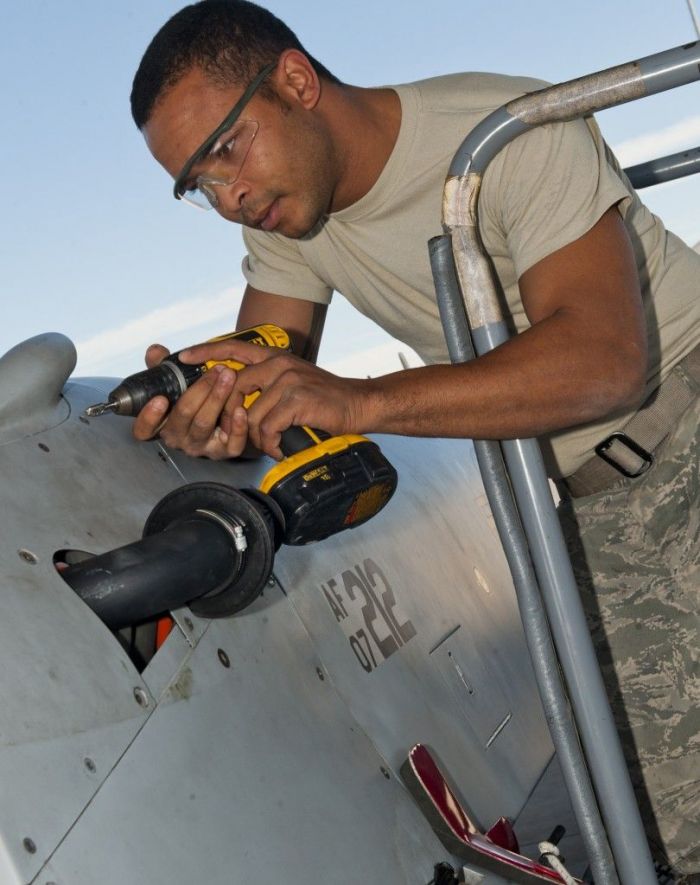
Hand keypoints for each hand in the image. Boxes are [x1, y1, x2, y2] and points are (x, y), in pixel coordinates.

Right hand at [131, 343, 249, 458]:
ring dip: (218, 397)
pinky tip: (241, 409)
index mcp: (162, 424)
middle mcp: (179, 439)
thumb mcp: (176, 382)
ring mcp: (202, 447)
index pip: (144, 430)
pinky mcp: (225, 452)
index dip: (149, 417)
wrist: (223, 420)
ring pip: (205, 424)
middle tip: (217, 369)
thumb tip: (155, 350)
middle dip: (200, 390)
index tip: (160, 399)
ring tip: (229, 376)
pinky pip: (232, 444)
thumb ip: (163, 367)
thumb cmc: (194, 399)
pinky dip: (237, 427)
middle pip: (184, 415)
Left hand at [179, 340, 372, 459]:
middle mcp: (278, 364)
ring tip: (272, 445)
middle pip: (234, 388)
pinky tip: (281, 448)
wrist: (358, 405)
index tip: (183, 357)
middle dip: (231, 416)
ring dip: (258, 438)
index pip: (232, 348)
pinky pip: (267, 428)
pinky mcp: (296, 399)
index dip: (205, 351)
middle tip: (243, 433)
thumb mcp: (294, 380)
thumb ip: (268, 382)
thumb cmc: (325, 399)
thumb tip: (238, 398)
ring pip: (250, 414)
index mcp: (275, 357)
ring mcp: (287, 380)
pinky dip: (271, 444)